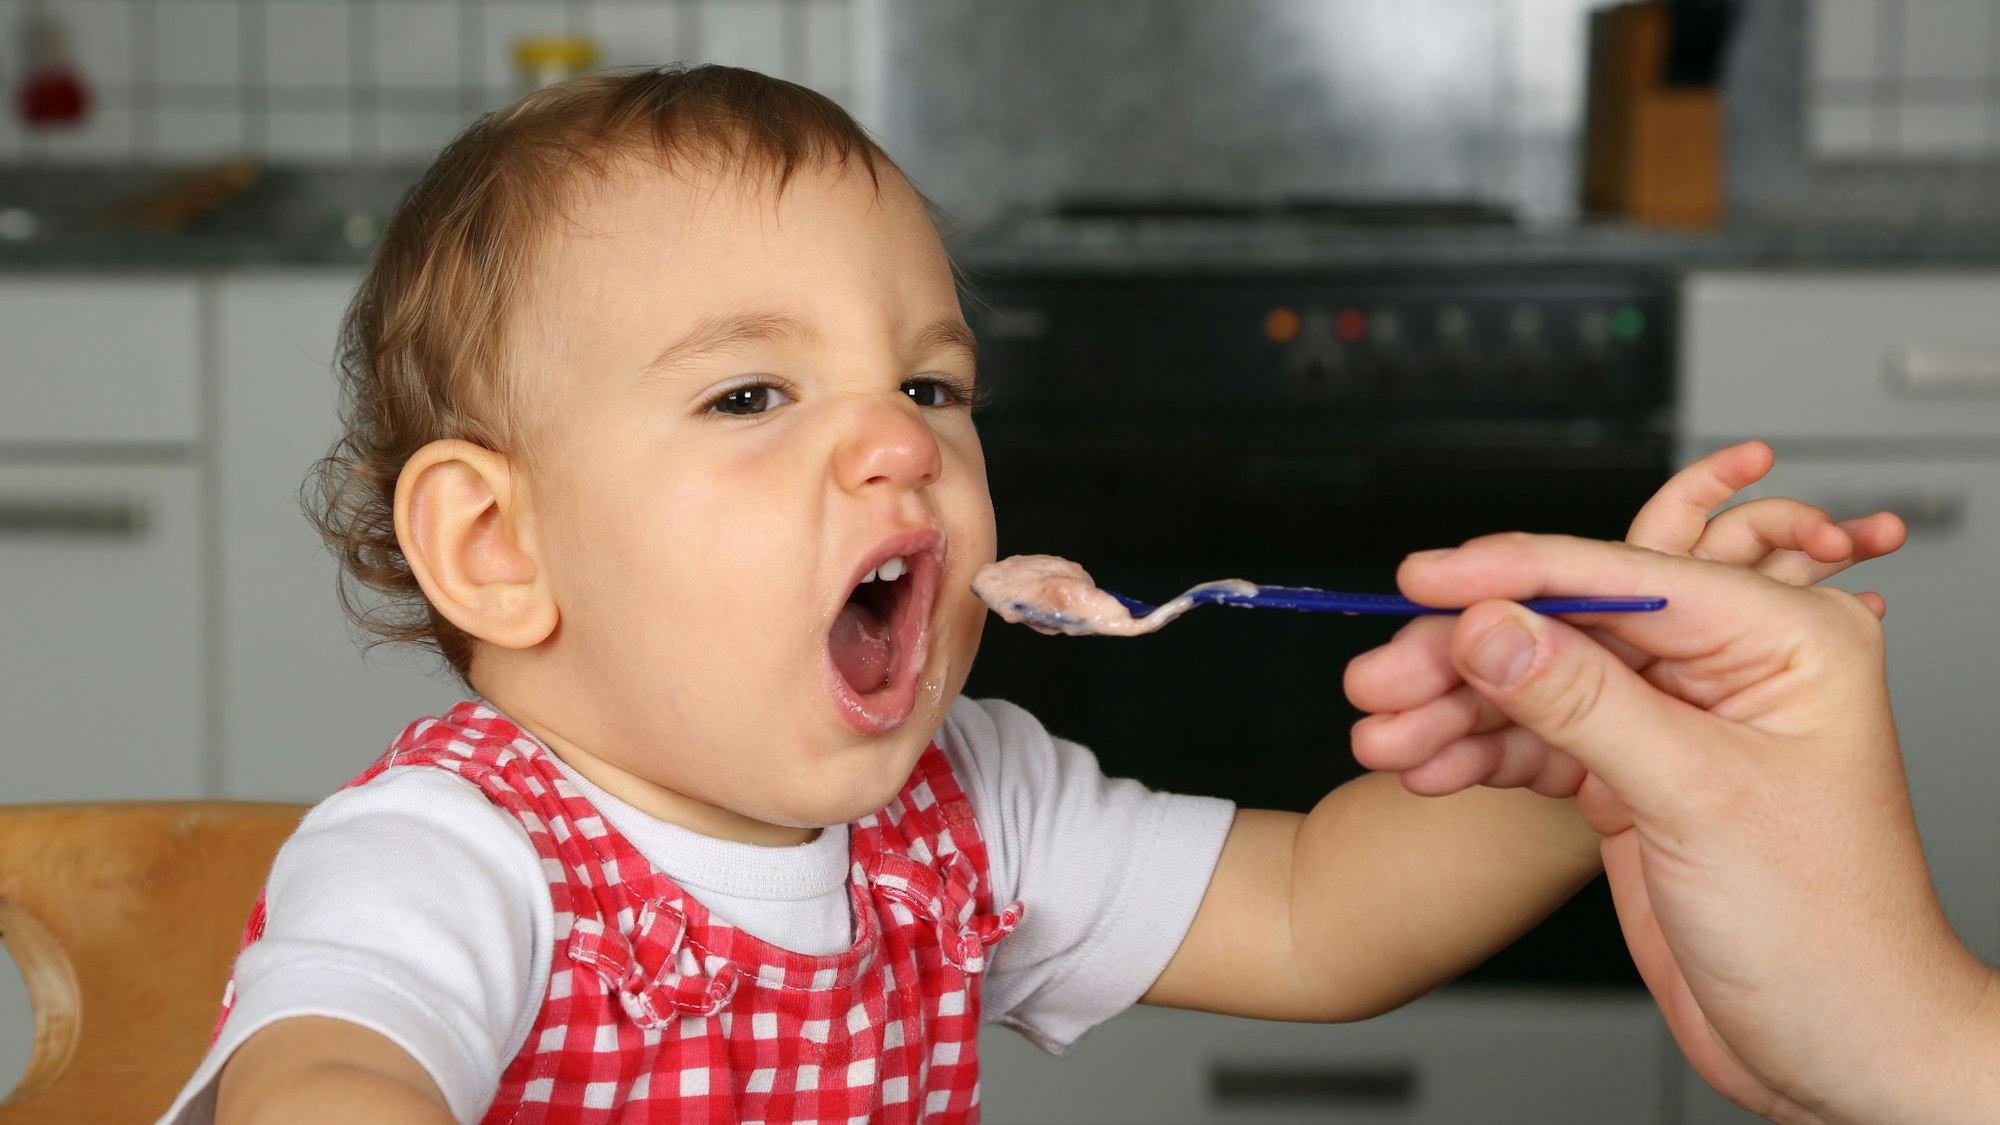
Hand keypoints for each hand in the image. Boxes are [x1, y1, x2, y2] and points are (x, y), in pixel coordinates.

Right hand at [1385, 536, 1998, 1123]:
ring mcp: (1675, 722)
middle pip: (1564, 631)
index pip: (1625, 577)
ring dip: (1452, 713)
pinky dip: (1475, 755)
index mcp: (1783, 639)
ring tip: (1383, 739)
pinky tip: (1426, 767)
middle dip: (1462, 659)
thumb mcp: (1697, 799)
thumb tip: (1492, 628)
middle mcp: (1726, 667)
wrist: (1832, 1046)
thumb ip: (1584, 701)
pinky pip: (1537, 743)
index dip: (1514, 575)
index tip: (1425, 578)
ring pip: (1536, 687)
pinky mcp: (1634, 776)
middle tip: (1380, 680)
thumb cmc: (1827, 931)